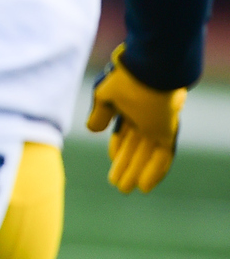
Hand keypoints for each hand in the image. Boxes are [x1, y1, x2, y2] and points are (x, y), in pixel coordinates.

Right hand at [86, 46, 185, 193]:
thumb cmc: (124, 77)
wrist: (147, 70)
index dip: (118, 148)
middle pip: (135, 148)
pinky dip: (154, 172)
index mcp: (130, 106)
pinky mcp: (166, 131)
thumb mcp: (104, 95)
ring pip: (146, 155)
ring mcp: (157, 125)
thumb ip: (100, 113)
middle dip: (125, 165)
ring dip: (136, 172)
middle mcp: (145, 117)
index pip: (125, 133)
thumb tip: (92, 129)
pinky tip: (144, 186)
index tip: (112, 159)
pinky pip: (162, 157)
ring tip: (125, 189)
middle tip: (117, 184)